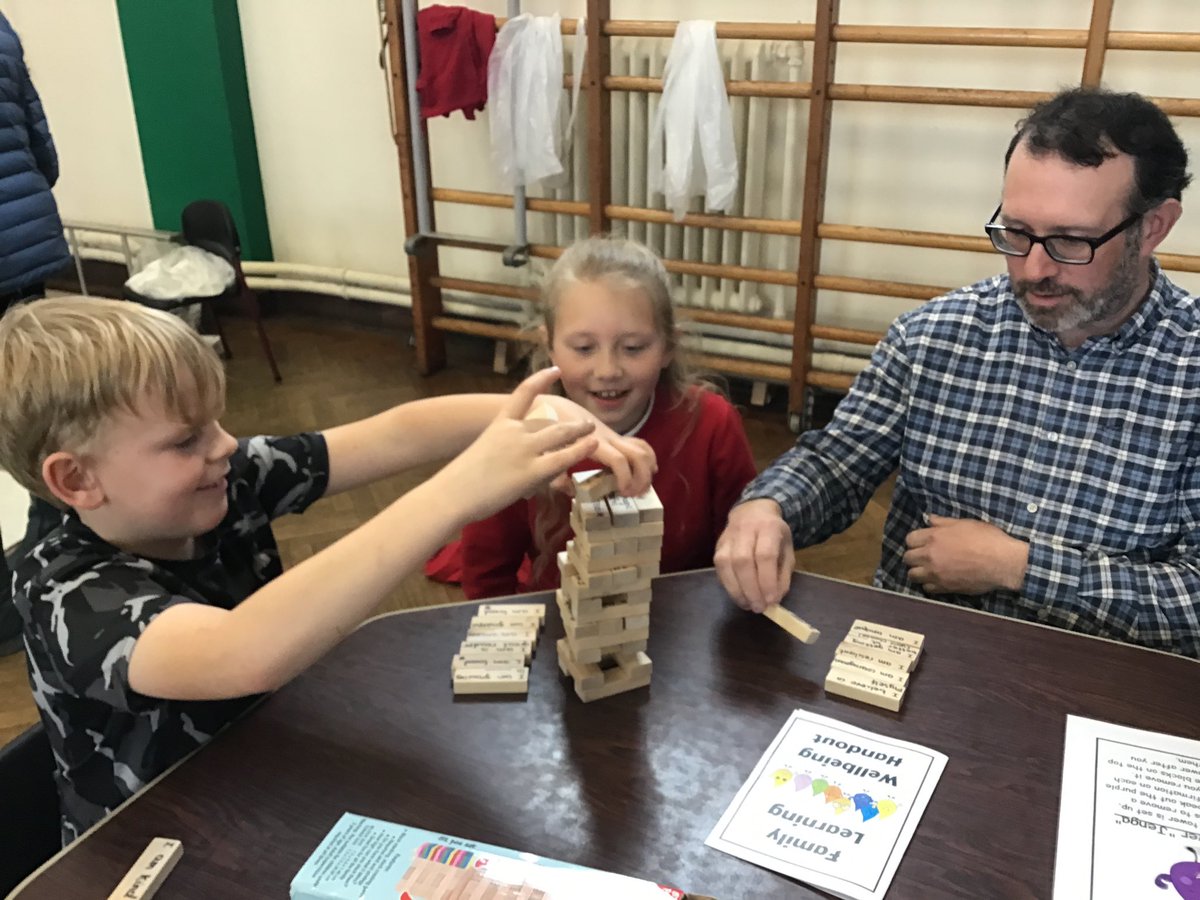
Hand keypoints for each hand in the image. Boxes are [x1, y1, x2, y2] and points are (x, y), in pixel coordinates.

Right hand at [436, 368, 600, 522]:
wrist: (451, 494)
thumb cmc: (461, 481)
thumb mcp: (485, 454)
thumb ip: (504, 451)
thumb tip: (518, 461)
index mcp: (499, 423)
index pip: (523, 393)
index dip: (541, 379)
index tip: (554, 369)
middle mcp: (514, 431)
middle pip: (551, 418)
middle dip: (571, 420)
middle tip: (586, 421)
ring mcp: (523, 450)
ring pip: (561, 434)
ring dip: (580, 432)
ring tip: (593, 431)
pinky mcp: (531, 472)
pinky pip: (562, 458)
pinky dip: (580, 450)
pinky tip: (594, 446)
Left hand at [542, 395, 657, 496]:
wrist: (550, 406)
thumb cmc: (545, 431)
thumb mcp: (547, 453)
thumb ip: (556, 473)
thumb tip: (571, 490)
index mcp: (591, 443)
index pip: (618, 459)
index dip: (625, 477)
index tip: (623, 492)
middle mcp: (607, 439)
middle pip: (637, 455)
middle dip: (642, 477)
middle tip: (634, 495)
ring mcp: (612, 437)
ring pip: (641, 449)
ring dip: (647, 469)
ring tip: (641, 488)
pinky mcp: (614, 437)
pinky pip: (637, 444)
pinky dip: (647, 458)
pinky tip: (647, 472)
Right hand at [713, 498, 794, 612]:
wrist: (752, 512)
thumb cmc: (774, 535)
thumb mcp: (787, 551)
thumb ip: (783, 575)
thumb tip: (774, 599)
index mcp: (768, 527)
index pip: (765, 555)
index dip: (767, 580)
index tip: (771, 601)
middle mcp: (745, 529)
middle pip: (743, 561)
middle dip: (750, 588)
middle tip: (758, 607)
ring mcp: (728, 537)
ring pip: (726, 564)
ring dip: (737, 590)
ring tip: (748, 605)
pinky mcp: (717, 546)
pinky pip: (719, 568)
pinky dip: (728, 585)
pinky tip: (738, 596)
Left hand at [903, 514, 1028, 593]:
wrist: (1003, 562)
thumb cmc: (987, 539)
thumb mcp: (965, 523)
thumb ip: (943, 522)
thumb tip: (928, 519)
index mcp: (934, 537)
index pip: (909, 539)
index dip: (915, 540)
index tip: (923, 542)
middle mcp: (930, 555)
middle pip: (907, 558)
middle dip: (914, 556)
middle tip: (924, 556)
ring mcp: (936, 573)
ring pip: (913, 575)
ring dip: (918, 571)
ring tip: (928, 569)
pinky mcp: (944, 588)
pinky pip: (927, 588)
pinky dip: (929, 584)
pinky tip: (938, 580)